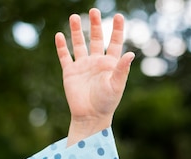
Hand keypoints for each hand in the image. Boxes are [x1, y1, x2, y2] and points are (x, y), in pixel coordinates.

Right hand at [55, 8, 134, 144]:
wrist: (90, 116)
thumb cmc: (107, 102)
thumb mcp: (117, 85)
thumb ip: (122, 69)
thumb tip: (131, 53)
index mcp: (110, 64)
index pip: (114, 42)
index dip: (117, 29)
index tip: (119, 16)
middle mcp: (96, 62)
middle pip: (96, 38)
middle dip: (95, 25)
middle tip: (94, 10)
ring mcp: (83, 66)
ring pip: (79, 44)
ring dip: (77, 31)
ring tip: (74, 16)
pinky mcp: (70, 72)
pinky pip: (65, 56)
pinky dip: (62, 46)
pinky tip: (59, 35)